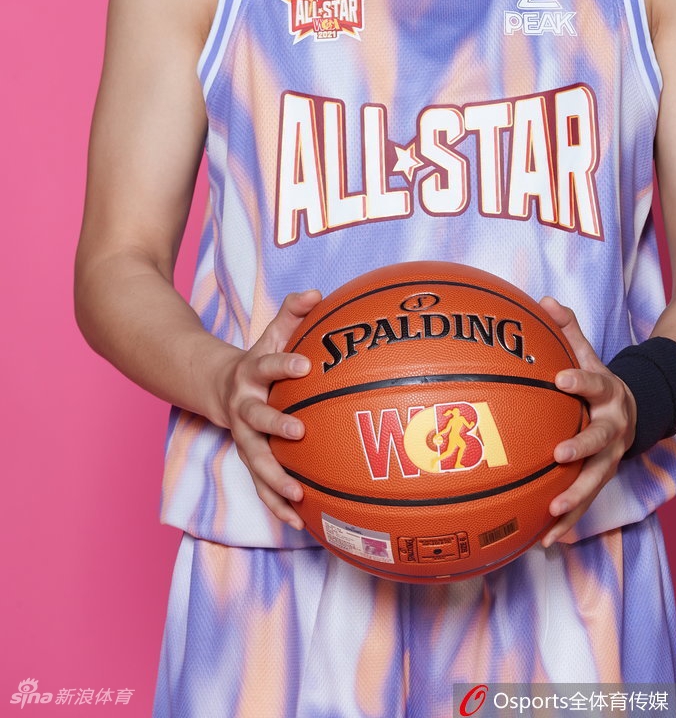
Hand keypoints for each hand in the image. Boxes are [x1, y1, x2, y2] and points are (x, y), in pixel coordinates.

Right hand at [213, 288, 321, 528]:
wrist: (220, 388)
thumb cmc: (261, 360)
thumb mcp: (272, 333)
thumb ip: (292, 312)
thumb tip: (316, 293)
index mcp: (252, 373)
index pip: (268, 364)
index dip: (284, 364)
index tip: (306, 365)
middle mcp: (244, 408)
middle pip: (257, 418)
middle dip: (275, 425)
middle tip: (299, 432)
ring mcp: (245, 437)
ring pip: (257, 460)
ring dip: (275, 478)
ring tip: (298, 493)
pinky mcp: (250, 459)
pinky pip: (262, 485)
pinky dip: (277, 503)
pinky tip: (298, 520)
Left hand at [539, 297, 637, 546]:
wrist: (635, 413)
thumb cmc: (597, 382)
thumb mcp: (588, 354)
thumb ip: (568, 330)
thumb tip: (544, 300)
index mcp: (609, 394)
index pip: (595, 383)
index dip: (580, 381)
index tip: (561, 379)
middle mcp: (614, 428)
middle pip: (600, 440)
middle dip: (581, 447)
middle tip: (559, 453)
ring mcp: (610, 458)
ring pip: (595, 481)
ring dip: (576, 498)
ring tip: (554, 511)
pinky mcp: (601, 480)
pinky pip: (584, 504)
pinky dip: (566, 524)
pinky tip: (544, 540)